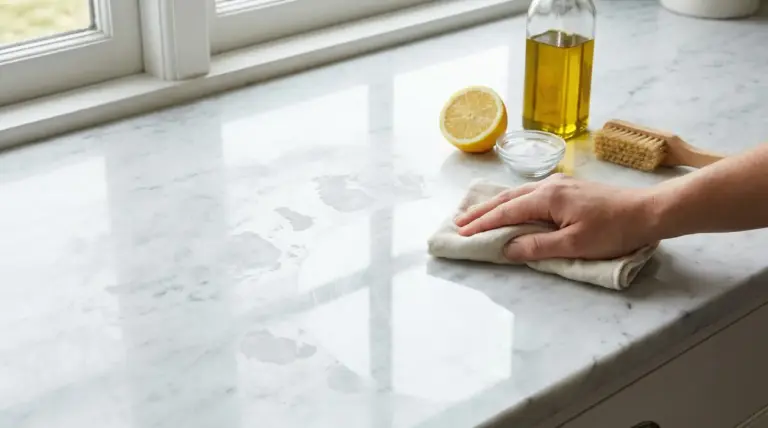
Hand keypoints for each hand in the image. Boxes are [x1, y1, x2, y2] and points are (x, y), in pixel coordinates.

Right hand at [454, 174, 658, 260]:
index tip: (462, 233)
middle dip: (481, 212)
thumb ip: (537, 247)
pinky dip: (512, 201)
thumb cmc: (614, 230)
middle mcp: (549, 186)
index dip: (483, 224)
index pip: (507, 212)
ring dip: (495, 205)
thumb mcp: (575, 245)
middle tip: (458, 222)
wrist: (648, 211)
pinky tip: (509, 205)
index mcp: (548, 198)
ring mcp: (559, 184)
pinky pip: (530, 194)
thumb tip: (506, 249)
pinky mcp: (569, 188)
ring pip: (517, 194)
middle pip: (507, 199)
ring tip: (475, 214)